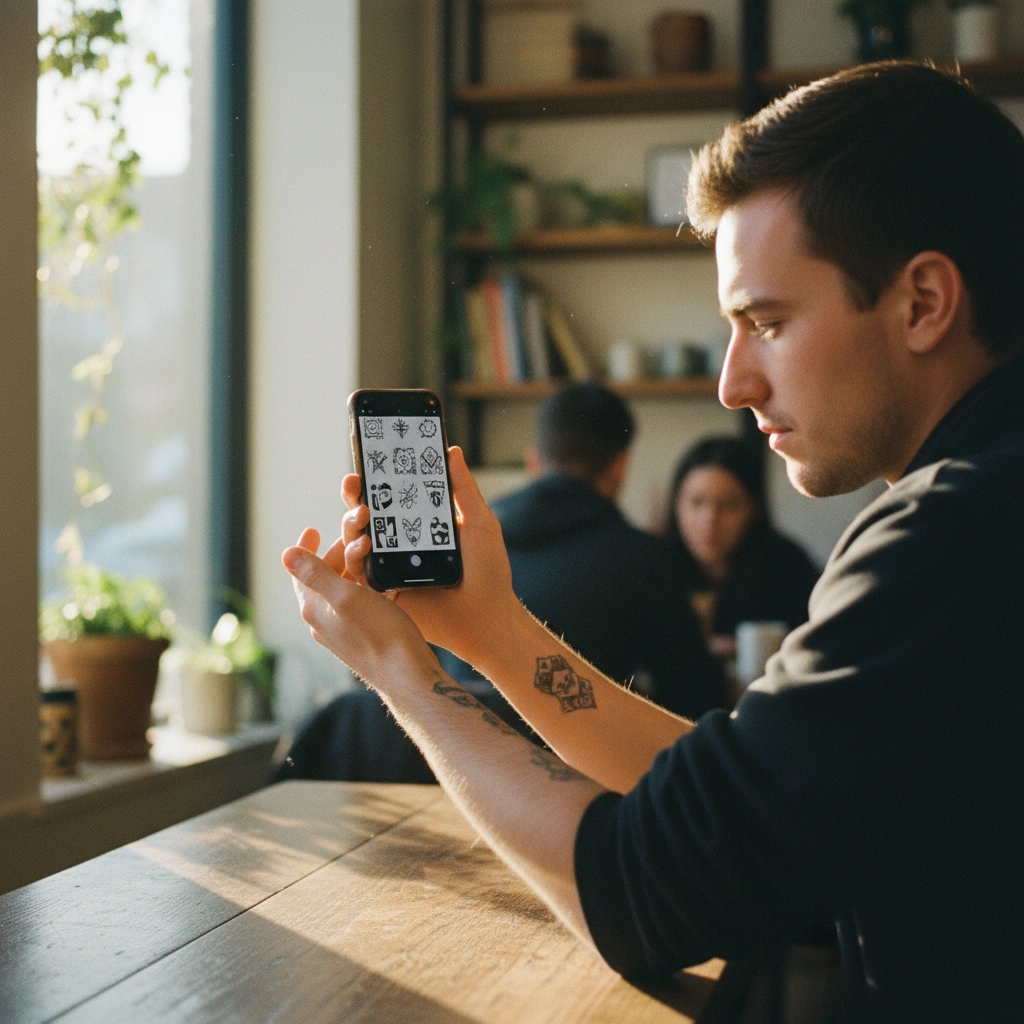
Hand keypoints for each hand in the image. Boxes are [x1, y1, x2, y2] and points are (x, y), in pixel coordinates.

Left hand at [282, 528, 437, 685]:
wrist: (405, 673)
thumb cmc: (379, 634)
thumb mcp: (346, 595)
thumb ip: (315, 574)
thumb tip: (285, 554)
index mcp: (314, 609)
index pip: (300, 573)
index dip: (305, 549)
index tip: (313, 530)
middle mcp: (322, 622)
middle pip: (320, 581)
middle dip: (333, 556)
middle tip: (353, 539)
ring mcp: (340, 632)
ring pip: (337, 593)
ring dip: (348, 571)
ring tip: (368, 556)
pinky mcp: (359, 639)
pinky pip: (352, 606)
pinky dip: (360, 588)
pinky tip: (378, 585)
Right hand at [339, 446, 517, 664]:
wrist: (489, 615)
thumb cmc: (489, 571)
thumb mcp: (479, 522)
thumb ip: (463, 488)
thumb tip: (451, 451)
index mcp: (419, 526)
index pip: (390, 499)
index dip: (375, 481)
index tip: (367, 462)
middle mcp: (399, 545)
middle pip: (365, 516)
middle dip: (353, 497)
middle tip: (352, 483)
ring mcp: (389, 569)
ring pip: (355, 541)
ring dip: (350, 523)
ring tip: (362, 513)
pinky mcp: (383, 593)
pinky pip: (358, 574)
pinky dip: (354, 557)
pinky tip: (364, 544)